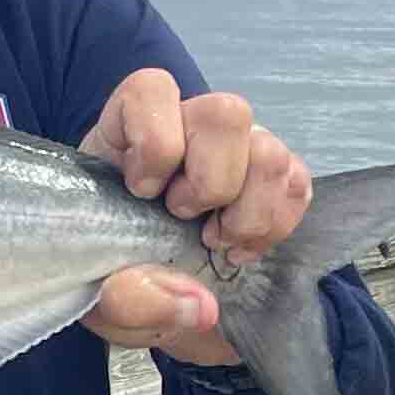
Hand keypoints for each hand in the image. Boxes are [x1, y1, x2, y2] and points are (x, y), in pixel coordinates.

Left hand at [77, 69, 312, 363]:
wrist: (135, 289)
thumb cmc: (105, 274)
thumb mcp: (96, 297)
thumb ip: (126, 300)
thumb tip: (198, 305)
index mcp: (125, 132)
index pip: (152, 89)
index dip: (155, 141)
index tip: (141, 192)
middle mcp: (186, 127)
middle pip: (227, 113)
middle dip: (213, 181)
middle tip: (184, 220)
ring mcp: (233, 149)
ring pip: (271, 150)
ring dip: (249, 211)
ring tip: (215, 242)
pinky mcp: (268, 177)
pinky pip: (297, 182)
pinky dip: (277, 224)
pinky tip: (241, 249)